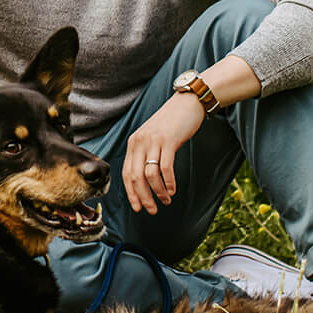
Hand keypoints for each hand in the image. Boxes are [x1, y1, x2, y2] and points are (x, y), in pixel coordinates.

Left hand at [123, 93, 205, 215]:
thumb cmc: (171, 123)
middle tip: (151, 210)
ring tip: (165, 201)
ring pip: (150, 175)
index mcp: (133, 142)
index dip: (130, 193)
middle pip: (135, 177)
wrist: (187, 103)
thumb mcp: (152, 137)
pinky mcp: (168, 141)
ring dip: (158, 192)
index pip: (126, 173)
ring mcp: (153, 141)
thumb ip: (146, 153)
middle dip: (143, 197)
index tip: (137, 207)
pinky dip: (169, 182)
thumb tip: (144, 179)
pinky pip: (165, 168)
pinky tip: (173, 190)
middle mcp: (139, 142)